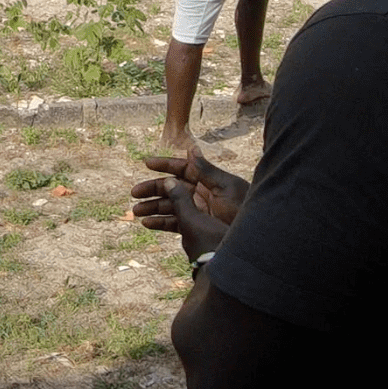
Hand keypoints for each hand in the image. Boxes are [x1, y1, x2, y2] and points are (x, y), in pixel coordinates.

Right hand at [130, 150, 247, 258]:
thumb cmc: (244, 210)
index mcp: (208, 180)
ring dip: (153, 208)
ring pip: (170, 206)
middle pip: (172, 188)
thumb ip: (206, 171)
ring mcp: (197, 211)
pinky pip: (174, 224)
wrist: (253, 239)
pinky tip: (147, 224)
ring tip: (135, 212)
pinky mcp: (196, 227)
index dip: (165, 165)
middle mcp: (200, 194)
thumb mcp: (227, 188)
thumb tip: (191, 149)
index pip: (182, 168)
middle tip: (134, 193)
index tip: (146, 163)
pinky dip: (161, 224)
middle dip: (153, 189)